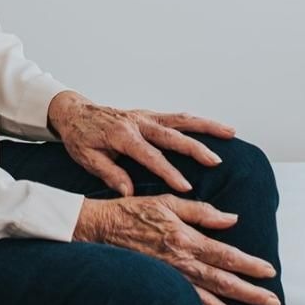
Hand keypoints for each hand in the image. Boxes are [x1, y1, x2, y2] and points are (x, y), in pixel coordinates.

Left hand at [47, 91, 235, 195]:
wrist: (74, 112)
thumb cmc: (80, 138)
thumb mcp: (87, 158)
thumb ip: (109, 173)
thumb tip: (129, 192)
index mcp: (122, 135)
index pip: (150, 156)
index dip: (169, 172)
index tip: (186, 187)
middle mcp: (138, 122)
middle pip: (172, 135)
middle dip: (195, 148)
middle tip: (215, 162)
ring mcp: (146, 116)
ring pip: (181, 120)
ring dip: (206, 126)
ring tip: (230, 133)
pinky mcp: (150, 115)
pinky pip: (177, 117)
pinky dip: (197, 122)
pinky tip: (215, 128)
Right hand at [73, 195, 278, 304]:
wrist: (98, 231)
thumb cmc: (132, 213)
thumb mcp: (168, 203)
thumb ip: (202, 212)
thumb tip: (231, 219)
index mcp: (186, 239)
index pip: (225, 255)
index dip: (250, 264)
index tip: (269, 272)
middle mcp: (181, 264)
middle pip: (223, 283)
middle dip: (251, 295)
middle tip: (274, 304)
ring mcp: (170, 281)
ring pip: (208, 304)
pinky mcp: (160, 292)